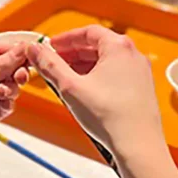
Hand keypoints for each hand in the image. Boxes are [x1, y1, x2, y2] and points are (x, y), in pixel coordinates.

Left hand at [0, 44, 29, 161]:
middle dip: (16, 72)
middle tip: (21, 76)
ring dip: (10, 89)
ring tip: (3, 92)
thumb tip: (20, 50)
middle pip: (8, 69)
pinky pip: (4, 106)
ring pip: (8, 87)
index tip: (33, 55)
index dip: (17, 53)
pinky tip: (2, 103)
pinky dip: (7, 104)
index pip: (0, 50)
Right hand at [27, 25, 165, 160]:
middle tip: (54, 63)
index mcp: (119, 47)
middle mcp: (133, 55)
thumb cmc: (110, 117)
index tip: (51, 47)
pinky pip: (116, 75)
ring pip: (107, 61)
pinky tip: (84, 92)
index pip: (88, 32)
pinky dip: (97, 78)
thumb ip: (50, 65)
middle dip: (73, 53)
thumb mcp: (70, 87)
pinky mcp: (142, 89)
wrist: (138, 146)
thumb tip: (35, 50)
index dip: (65, 39)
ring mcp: (140, 72)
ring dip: (84, 66)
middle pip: (98, 45)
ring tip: (65, 79)